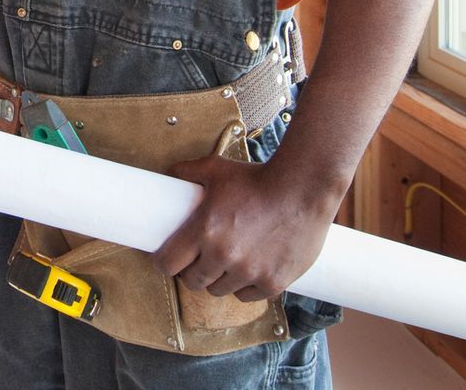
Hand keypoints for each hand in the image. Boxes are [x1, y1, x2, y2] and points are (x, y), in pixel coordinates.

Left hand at [152, 155, 334, 301]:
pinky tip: (247, 273)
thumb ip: (189, 172)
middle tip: (197, 262)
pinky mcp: (273, 282)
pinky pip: (247, 296)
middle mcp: (224, 256)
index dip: (163, 263)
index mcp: (204, 231)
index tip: (166, 260)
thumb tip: (169, 172)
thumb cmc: (257, 178)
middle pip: (193, 282)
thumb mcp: (217, 169)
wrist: (302, 189)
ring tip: (224, 266)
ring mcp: (249, 272)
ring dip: (218, 280)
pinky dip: (245, 287)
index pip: (169, 263)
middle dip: (191, 273)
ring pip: (219, 291)